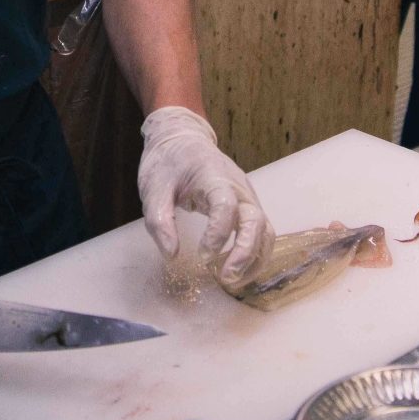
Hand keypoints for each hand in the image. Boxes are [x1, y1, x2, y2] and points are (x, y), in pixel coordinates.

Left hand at [137, 106, 273, 283]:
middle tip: (225, 278)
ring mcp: (247, 197)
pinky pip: (261, 233)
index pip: (226, 207)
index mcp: (213, 177)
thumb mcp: (153, 189)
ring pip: (265, 231)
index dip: (217, 235)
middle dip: (245, 253)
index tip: (202, 257)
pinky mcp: (248, 206)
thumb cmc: (167, 162)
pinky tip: (236, 270)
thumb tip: (171, 256)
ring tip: (232, 281)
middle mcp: (238, 188)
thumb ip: (160, 222)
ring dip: (254, 259)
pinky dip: (255, 255)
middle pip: (256, 221)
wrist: (183, 139)